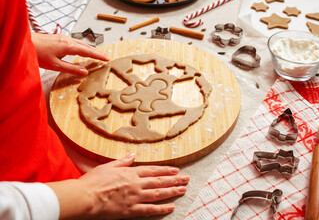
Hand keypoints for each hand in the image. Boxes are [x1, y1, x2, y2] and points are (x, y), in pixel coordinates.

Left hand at [31, 33, 108, 75]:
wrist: (24, 43)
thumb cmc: (37, 54)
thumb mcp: (55, 65)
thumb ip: (71, 69)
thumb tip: (85, 72)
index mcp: (68, 46)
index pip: (88, 51)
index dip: (98, 55)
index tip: (107, 58)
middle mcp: (67, 40)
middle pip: (86, 46)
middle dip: (96, 52)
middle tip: (105, 57)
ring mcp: (63, 37)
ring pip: (80, 43)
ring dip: (89, 49)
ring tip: (96, 54)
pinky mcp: (58, 38)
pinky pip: (74, 42)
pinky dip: (81, 46)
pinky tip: (80, 50)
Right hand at [47, 154, 188, 219]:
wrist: (84, 198)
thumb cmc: (93, 182)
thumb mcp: (108, 166)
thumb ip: (122, 162)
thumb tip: (132, 156)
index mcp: (130, 173)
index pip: (152, 170)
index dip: (166, 170)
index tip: (176, 170)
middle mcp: (136, 184)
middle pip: (159, 181)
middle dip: (174, 180)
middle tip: (186, 179)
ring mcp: (134, 197)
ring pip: (158, 194)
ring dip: (172, 191)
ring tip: (183, 190)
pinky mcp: (131, 210)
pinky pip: (149, 210)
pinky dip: (161, 208)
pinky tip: (171, 207)